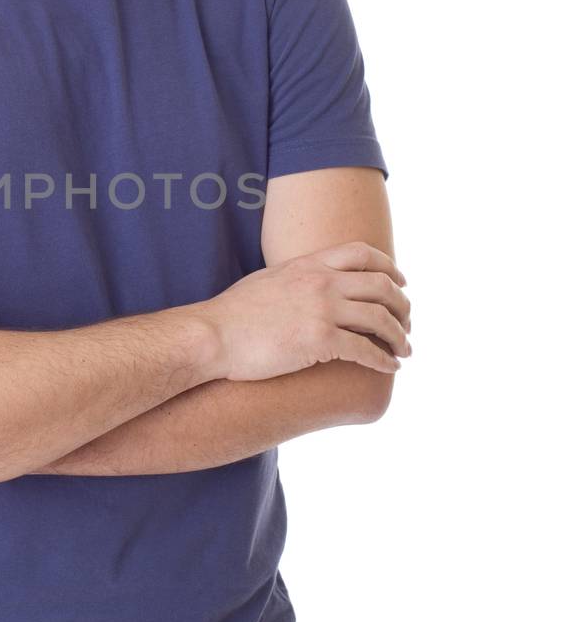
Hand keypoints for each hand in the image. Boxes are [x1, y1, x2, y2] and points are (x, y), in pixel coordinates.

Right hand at [202, 240, 411, 380]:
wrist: (212, 336)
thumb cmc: (232, 315)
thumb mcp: (268, 280)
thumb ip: (296, 277)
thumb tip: (306, 283)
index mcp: (308, 264)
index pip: (363, 254)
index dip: (389, 268)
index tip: (401, 283)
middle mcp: (321, 282)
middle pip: (381, 286)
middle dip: (403, 306)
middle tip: (408, 322)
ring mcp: (322, 310)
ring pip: (380, 318)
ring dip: (400, 336)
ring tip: (405, 351)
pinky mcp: (320, 341)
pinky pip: (366, 350)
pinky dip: (384, 360)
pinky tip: (389, 367)